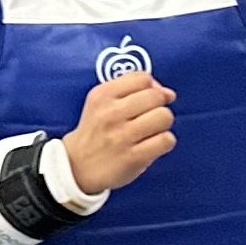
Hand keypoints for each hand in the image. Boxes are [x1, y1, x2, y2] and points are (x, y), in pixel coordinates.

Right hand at [64, 74, 175, 192]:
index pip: (142, 78)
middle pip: (156, 96)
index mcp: (102, 95)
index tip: (147, 100)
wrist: (76, 166)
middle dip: (159, 105)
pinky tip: (153, 145)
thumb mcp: (102, 103)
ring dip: (163, 124)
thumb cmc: (96, 132)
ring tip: (151, 131)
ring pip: (164, 116)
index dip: (152, 87)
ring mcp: (122, 136)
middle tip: (149, 117)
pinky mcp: (134, 157)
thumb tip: (169, 93)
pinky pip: (166, 140)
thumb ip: (133, 91)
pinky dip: (165, 142)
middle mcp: (111, 113)